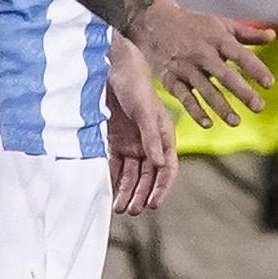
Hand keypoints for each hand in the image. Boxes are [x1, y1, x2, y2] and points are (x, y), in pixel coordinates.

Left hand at [103, 40, 176, 215]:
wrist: (111, 68)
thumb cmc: (135, 84)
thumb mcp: (145, 111)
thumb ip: (151, 137)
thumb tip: (159, 164)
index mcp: (164, 136)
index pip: (167, 168)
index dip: (162, 188)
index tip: (153, 205)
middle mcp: (149, 143)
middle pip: (148, 176)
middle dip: (141, 194)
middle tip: (132, 210)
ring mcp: (131, 142)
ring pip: (132, 174)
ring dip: (127, 191)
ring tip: (120, 207)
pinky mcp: (114, 140)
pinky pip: (115, 164)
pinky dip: (113, 178)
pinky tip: (109, 190)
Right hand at [126, 0, 274, 128]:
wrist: (154, 23)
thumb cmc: (194, 25)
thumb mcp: (220, 24)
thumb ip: (247, 33)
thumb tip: (272, 36)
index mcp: (217, 39)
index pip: (240, 55)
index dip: (255, 69)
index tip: (270, 83)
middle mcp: (202, 54)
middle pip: (224, 75)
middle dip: (242, 92)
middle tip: (259, 107)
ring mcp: (185, 67)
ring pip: (205, 90)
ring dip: (221, 107)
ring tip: (236, 122)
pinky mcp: (171, 79)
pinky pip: (184, 97)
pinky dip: (195, 111)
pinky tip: (208, 123)